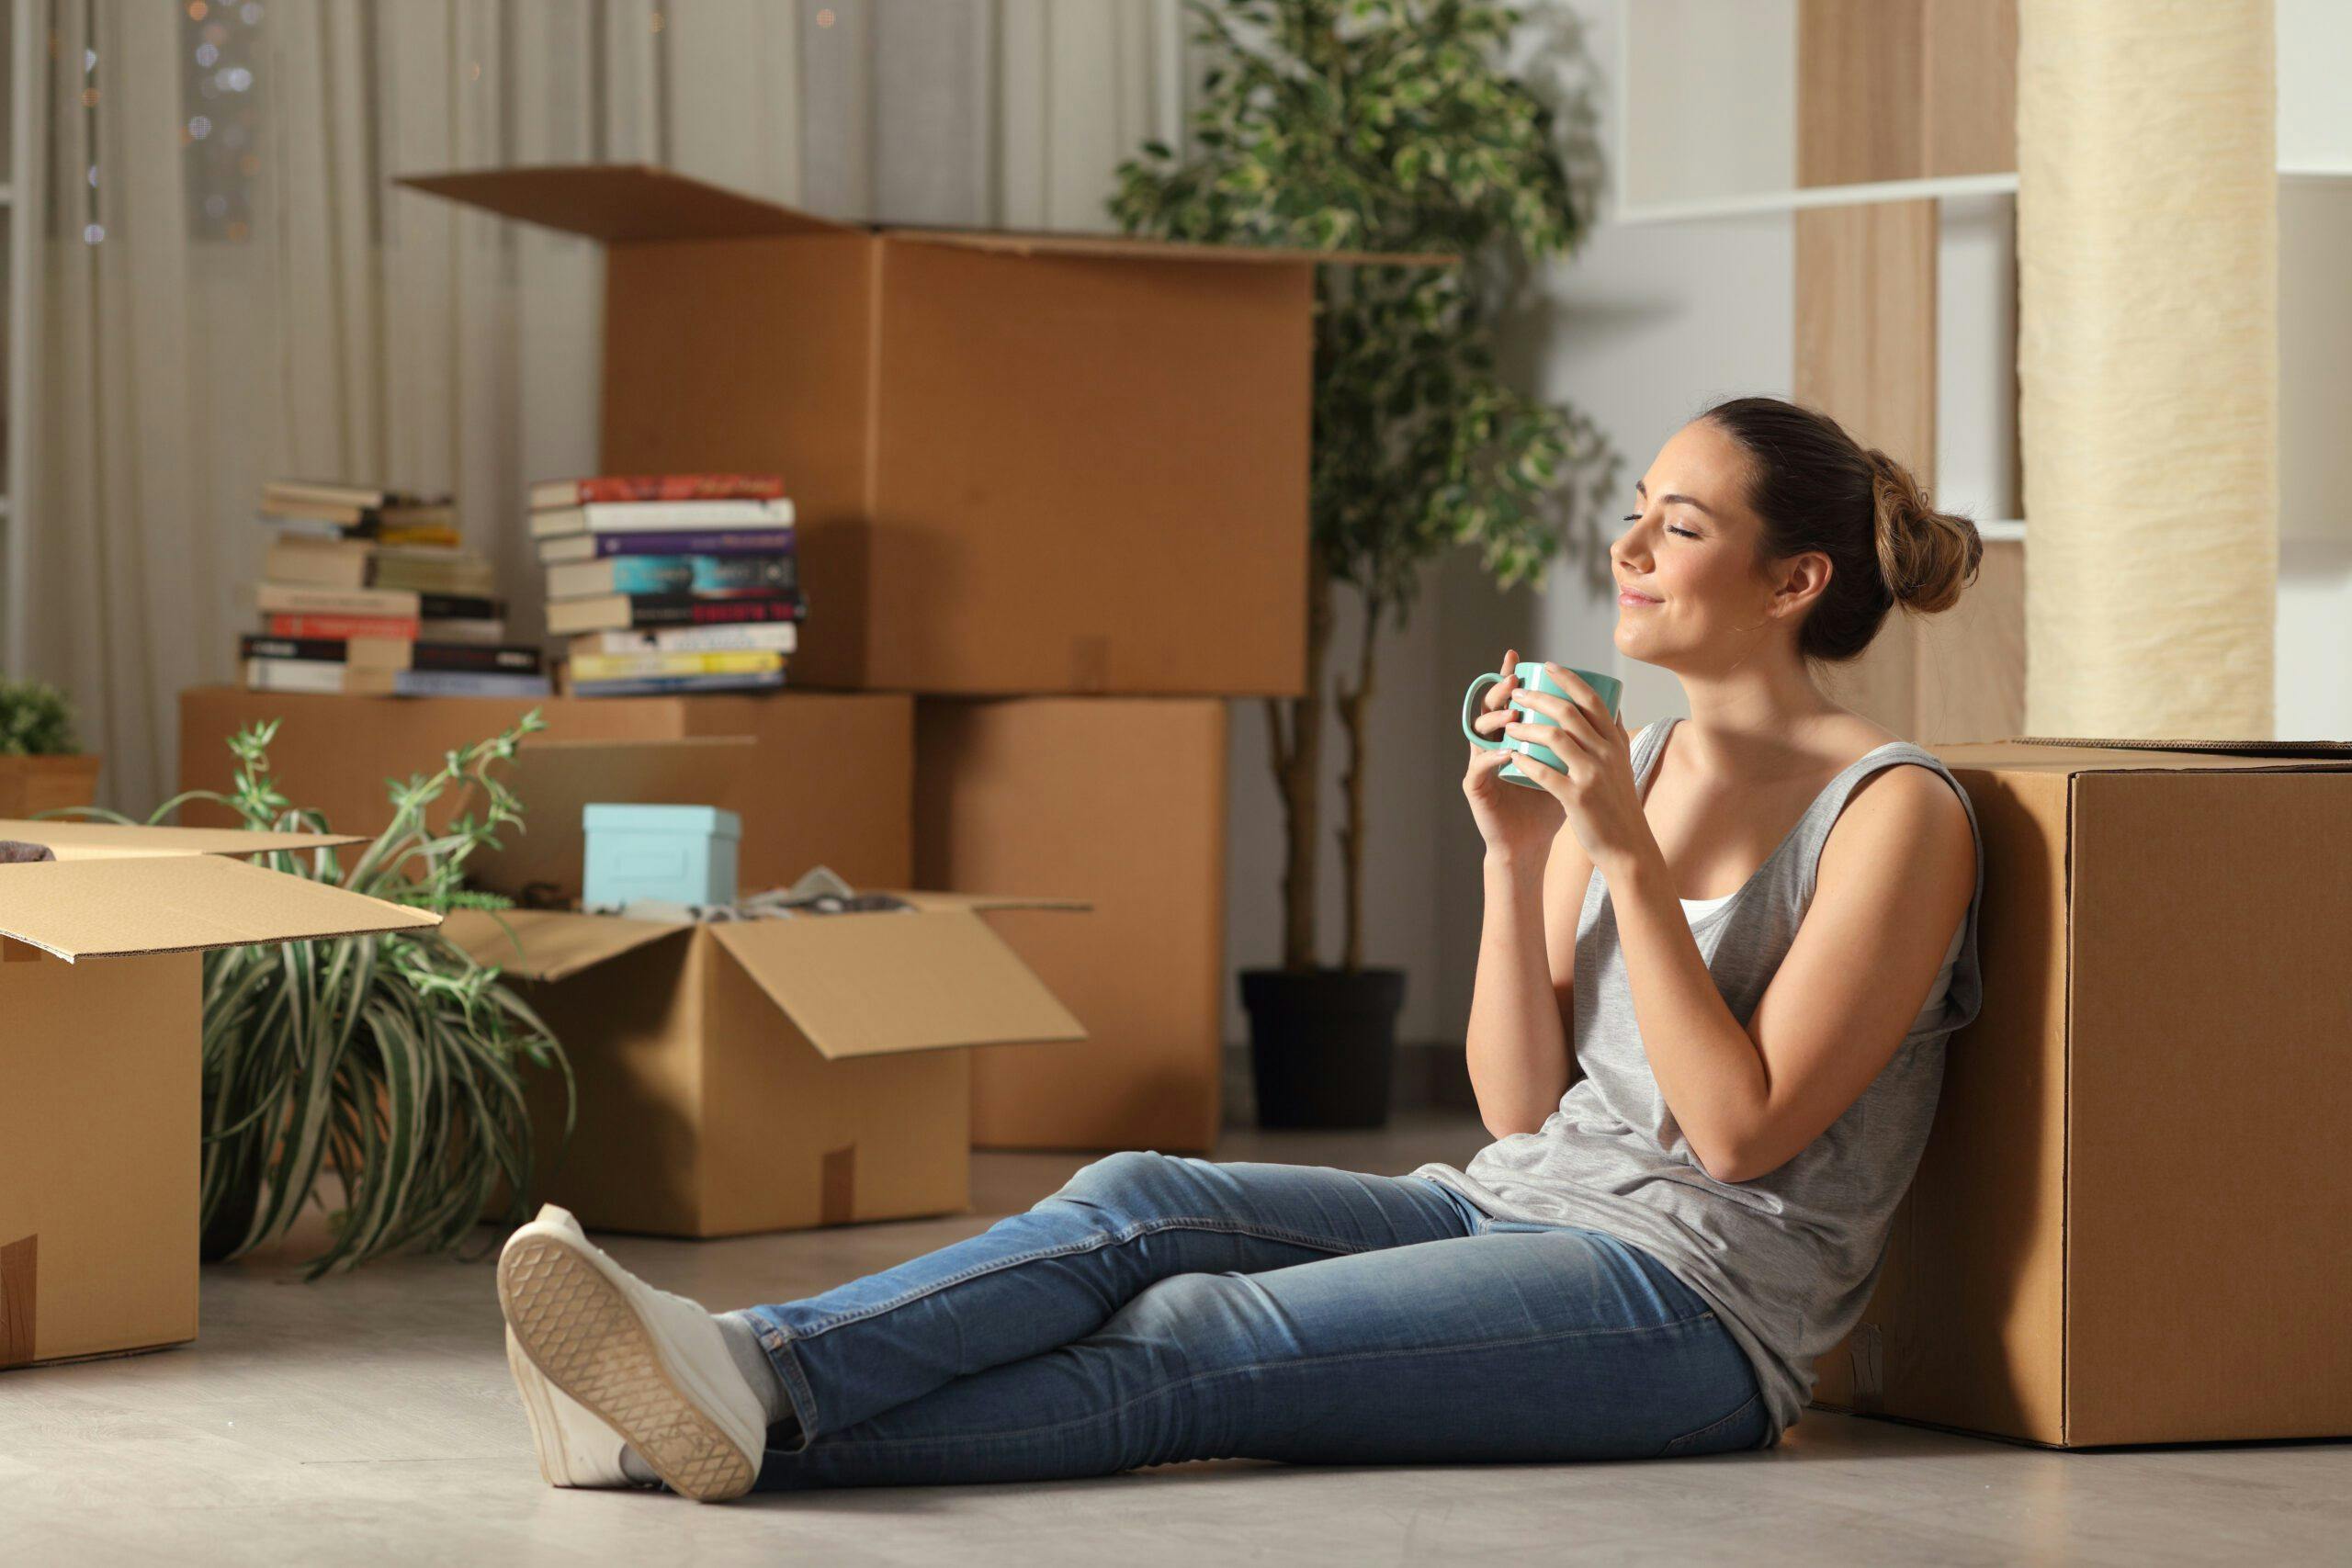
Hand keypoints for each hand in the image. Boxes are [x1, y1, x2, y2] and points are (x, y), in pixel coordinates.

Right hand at [1463, 646, 1564, 861]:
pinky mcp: (1475, 787)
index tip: (1519, 657)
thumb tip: (1614, 710)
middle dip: (1501, 692)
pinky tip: (1507, 752)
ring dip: (1496, 721)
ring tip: (1513, 716)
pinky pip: (1479, 767)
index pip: (1510, 699)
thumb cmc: (1550, 804)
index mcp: (1512, 735)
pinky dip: (1493, 758)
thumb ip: (1583, 739)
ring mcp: (1481, 764)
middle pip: (1490, 708)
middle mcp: (1492, 743)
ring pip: (1479, 733)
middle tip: (1515, 681)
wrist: (1530, 842)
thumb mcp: (1569, 766)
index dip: (1509, 676)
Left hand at [1498, 662, 1650, 872]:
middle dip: (1538, 697)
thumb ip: (1616, 736)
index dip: (1568, 679)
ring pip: (1554, 737)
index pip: (1592, 699)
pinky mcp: (1577, 797)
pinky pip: (1544, 772)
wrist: (1628, 845)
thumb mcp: (1624, 764)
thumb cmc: (1620, 804)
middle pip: (1568, 711)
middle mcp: (1606, 753)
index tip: (1547, 666)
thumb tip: (1611, 706)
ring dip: (1527, 727)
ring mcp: (1592, 775)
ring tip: (1509, 725)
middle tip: (1518, 693)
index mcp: (1616, 742)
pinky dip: (1526, 760)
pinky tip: (1512, 756)